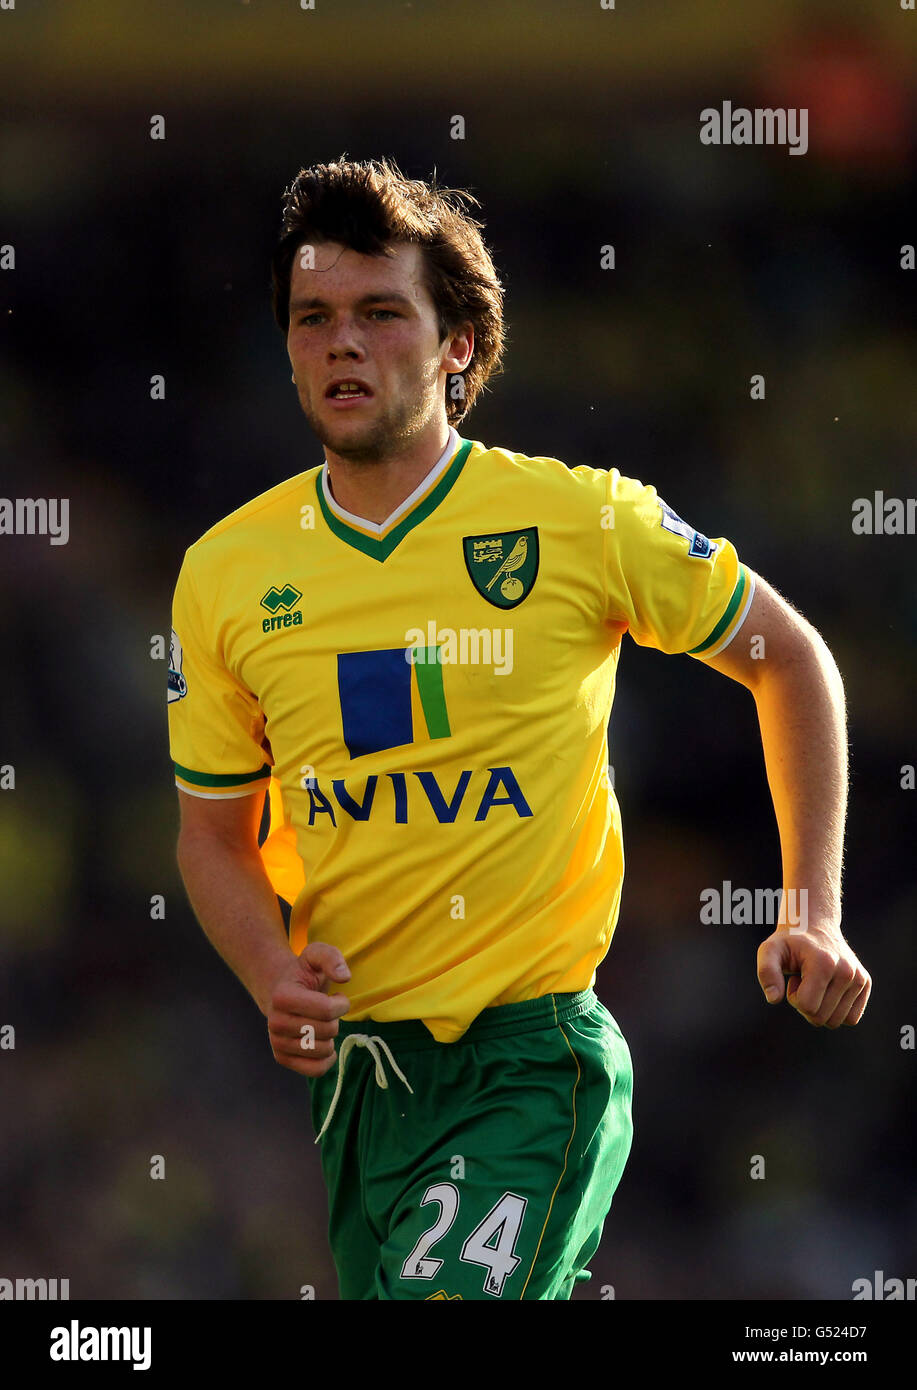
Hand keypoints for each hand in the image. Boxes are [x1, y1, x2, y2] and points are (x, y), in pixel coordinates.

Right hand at [266, 942, 351, 1075]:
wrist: (280, 991)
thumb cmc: (303, 974)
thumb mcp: (316, 955)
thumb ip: (331, 958)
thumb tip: (344, 977)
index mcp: (282, 996)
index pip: (326, 1010)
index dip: (341, 1004)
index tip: (338, 997)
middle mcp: (275, 1022)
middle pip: (326, 1031)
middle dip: (336, 1019)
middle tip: (328, 1010)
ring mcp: (276, 1042)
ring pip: (322, 1051)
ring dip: (331, 1037)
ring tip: (322, 1023)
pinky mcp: (282, 1058)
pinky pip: (314, 1070)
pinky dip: (326, 1060)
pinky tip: (325, 1044)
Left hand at [757, 926, 870, 1027]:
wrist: (815, 925)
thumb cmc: (789, 941)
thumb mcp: (769, 951)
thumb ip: (767, 973)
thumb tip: (774, 998)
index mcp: (824, 964)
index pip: (807, 1007)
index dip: (793, 998)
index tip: (793, 978)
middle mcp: (847, 971)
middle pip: (820, 1018)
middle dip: (805, 1004)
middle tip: (803, 980)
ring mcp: (859, 978)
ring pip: (835, 1022)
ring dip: (819, 1008)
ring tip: (815, 983)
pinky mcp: (864, 983)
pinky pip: (850, 1019)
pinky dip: (835, 1011)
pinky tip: (827, 989)